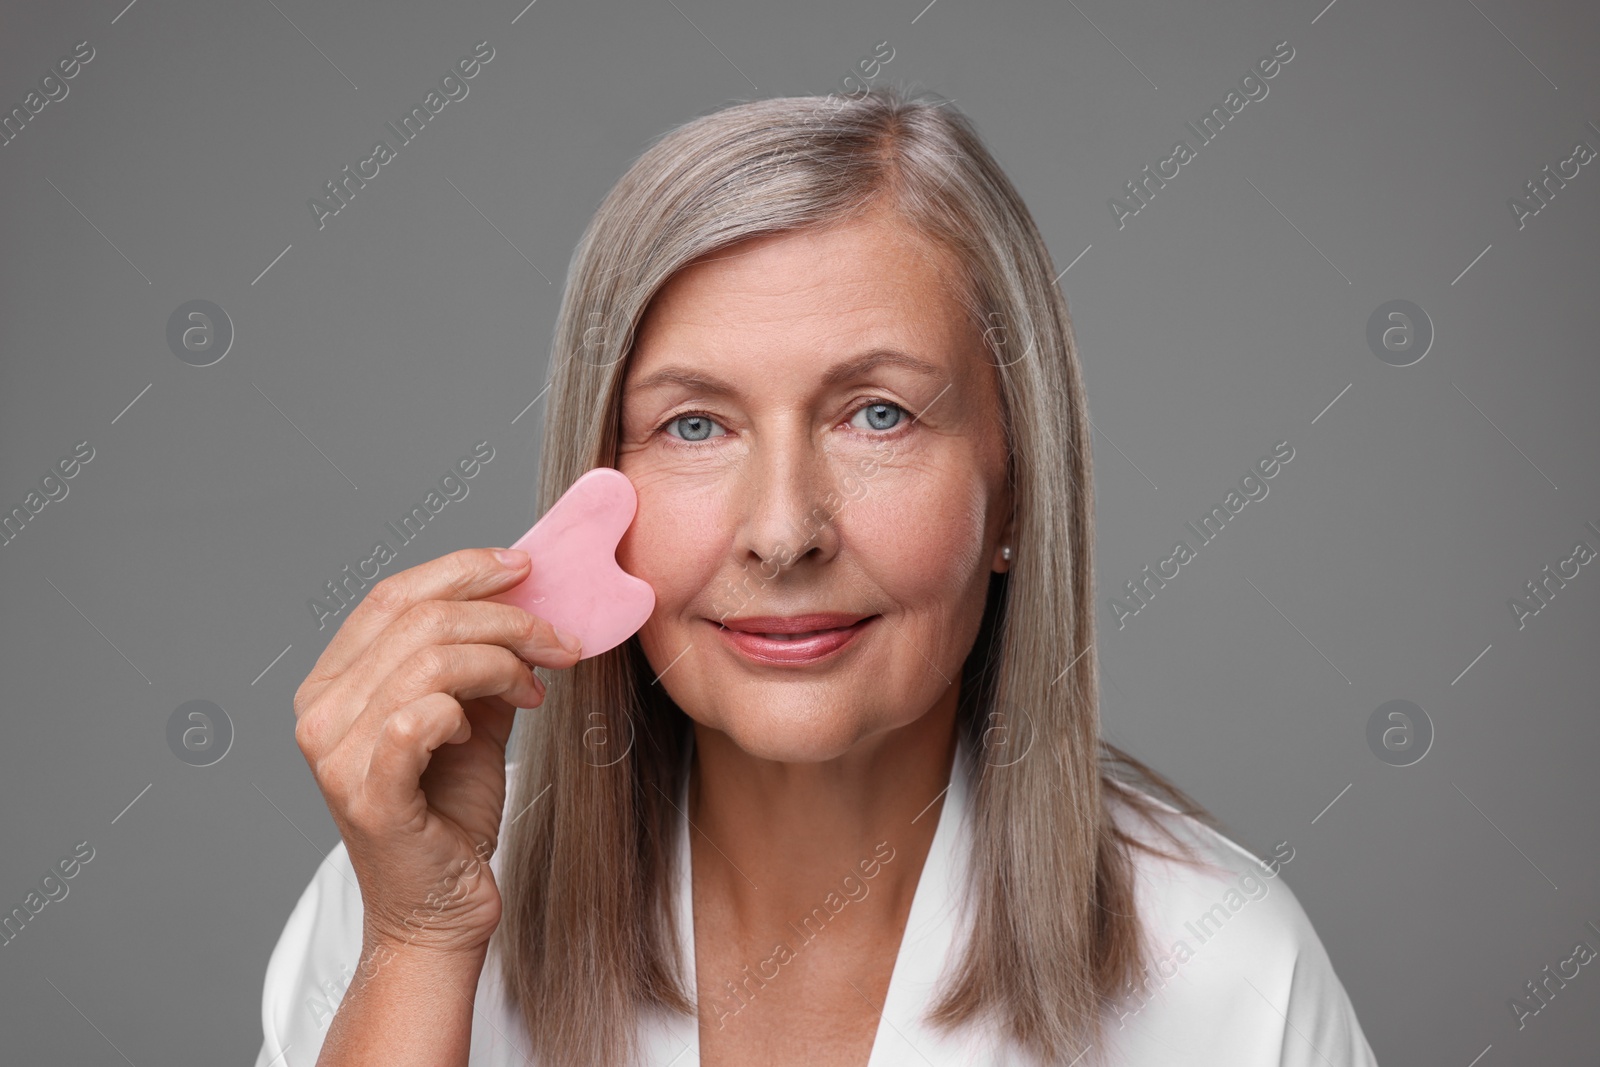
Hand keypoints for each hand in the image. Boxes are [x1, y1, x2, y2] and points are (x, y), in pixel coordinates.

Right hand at [292, 547, 581, 959]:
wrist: (441, 908)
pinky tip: (489, 726)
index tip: (524, 567)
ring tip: (536, 689)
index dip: (459, 570)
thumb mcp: (470, 717)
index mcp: (331, 684)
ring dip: (503, 661)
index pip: (390, 596)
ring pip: (430, 660)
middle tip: (558, 640)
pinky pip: (420, 717)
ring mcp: (337, 756)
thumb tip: (523, 600)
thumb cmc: (449, 813)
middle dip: (504, 618)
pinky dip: (467, 706)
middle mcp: (319, 714)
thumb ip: (478, 660)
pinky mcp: (369, 795)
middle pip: (418, 620)